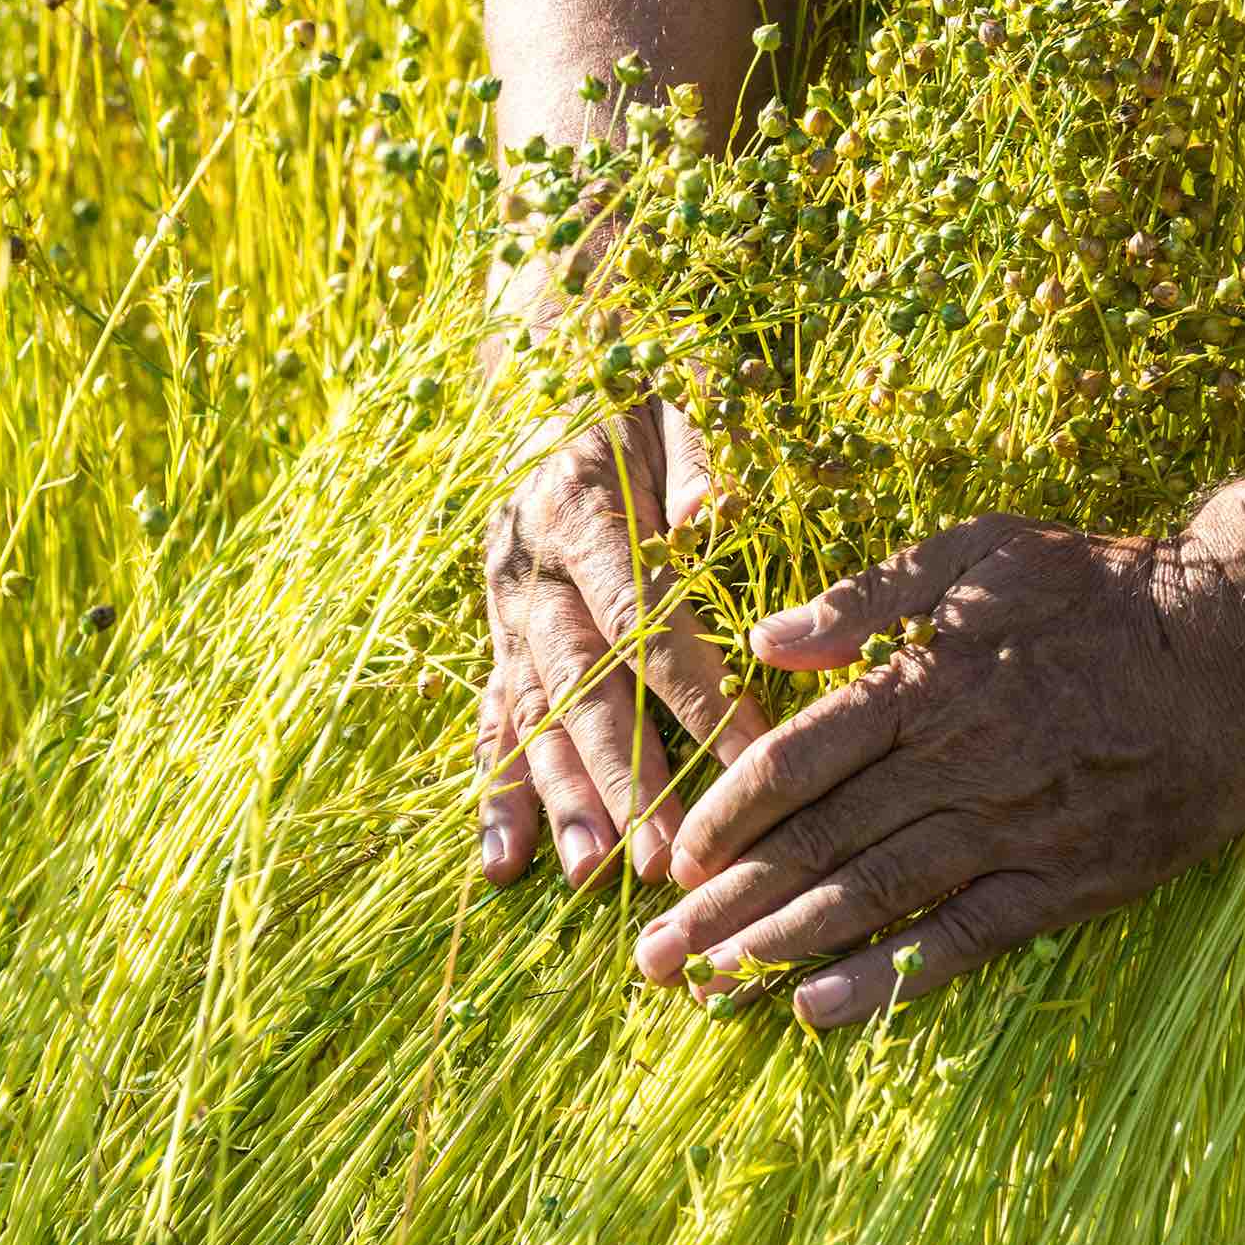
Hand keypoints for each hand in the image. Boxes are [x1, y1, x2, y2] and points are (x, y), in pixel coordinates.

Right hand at [478, 399, 769, 887]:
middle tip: (660, 854)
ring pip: (530, 715)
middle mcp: (527, 564)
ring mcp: (505, 608)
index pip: (640, 612)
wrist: (559, 370)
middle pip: (577, 682)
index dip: (692, 687)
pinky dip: (497, 793)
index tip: (752, 754)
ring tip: (591, 874)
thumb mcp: (689, 397)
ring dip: (561, 798)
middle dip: (621, 772)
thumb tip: (712, 521)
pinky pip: (492, 721)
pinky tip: (504, 863)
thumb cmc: (651, 392)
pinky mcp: (499, 637)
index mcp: (579, 504)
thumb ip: (704, 458)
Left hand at [632, 507, 1244, 1024]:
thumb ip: (867, 596)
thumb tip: (764, 638)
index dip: (725, 814)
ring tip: (710, 988)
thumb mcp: (980, 550)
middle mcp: (958, 761)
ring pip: (874, 897)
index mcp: (926, 681)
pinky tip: (822, 1009)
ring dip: (781, 948)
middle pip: (816, 842)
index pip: (795, 759)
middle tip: (652, 958)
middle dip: (723, 904)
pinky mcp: (1070, 879)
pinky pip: (965, 939)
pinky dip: (890, 977)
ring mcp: (1014, 828)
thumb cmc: (1107, 585)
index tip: (672, 854)